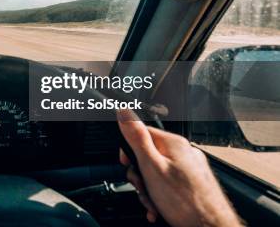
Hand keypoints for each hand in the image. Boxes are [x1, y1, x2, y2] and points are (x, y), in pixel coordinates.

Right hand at [117, 109, 241, 226]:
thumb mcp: (151, 166)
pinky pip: (169, 184)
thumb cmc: (185, 201)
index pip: (141, 133)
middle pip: (148, 155)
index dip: (129, 150)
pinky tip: (161, 207)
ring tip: (153, 202)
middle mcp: (184, 152)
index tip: (127, 163)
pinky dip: (161, 195)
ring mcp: (190, 169)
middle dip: (140, 175)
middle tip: (143, 187)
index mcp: (173, 143)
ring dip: (149, 189)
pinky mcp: (194, 184)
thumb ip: (137, 138)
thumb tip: (124, 112)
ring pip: (158, 172)